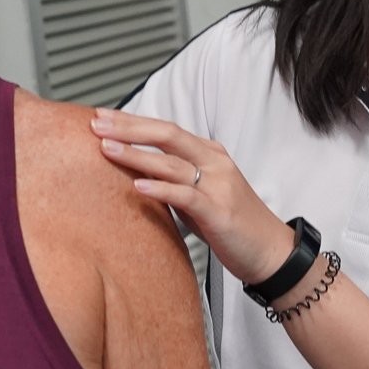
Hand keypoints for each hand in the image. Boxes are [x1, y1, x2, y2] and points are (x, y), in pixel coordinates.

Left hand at [91, 109, 295, 285]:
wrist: (271, 251)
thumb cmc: (234, 225)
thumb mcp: (202, 195)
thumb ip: (175, 180)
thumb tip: (139, 173)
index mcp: (210, 154)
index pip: (166, 130)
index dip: (134, 121)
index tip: (103, 117)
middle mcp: (215, 163)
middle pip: (168, 135)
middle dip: (129, 128)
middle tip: (97, 123)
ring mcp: (218, 186)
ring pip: (172, 163)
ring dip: (137, 155)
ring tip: (107, 149)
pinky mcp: (219, 212)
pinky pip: (186, 196)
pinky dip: (161, 189)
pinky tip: (138, 187)